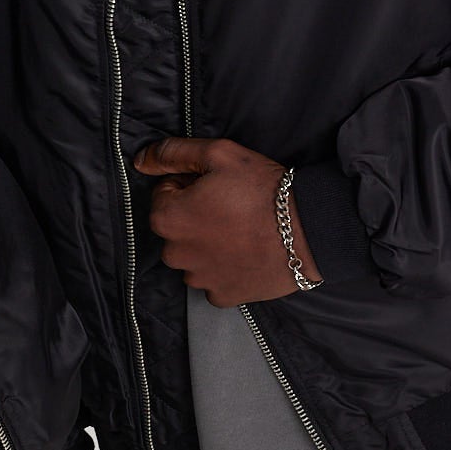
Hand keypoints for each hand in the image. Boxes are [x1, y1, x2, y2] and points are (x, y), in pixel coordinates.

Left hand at [134, 136, 318, 306]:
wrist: (309, 230)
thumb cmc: (262, 189)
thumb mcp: (218, 154)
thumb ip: (173, 153)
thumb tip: (141, 161)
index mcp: (167, 218)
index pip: (164, 194)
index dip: (189, 185)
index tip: (216, 187)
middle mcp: (175, 254)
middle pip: (176, 228)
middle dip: (195, 216)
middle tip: (231, 207)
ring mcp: (199, 278)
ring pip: (193, 255)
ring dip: (208, 244)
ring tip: (241, 230)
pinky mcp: (223, 295)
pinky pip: (213, 279)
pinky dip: (225, 268)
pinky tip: (245, 253)